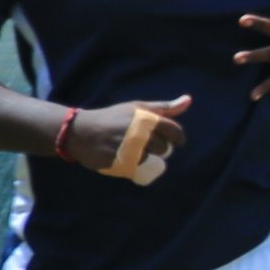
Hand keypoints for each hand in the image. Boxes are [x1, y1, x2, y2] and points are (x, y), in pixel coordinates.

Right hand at [68, 97, 189, 184]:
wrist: (81, 131)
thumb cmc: (113, 118)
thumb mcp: (137, 108)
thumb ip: (164, 107)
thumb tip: (188, 100)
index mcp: (145, 118)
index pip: (175, 131)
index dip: (177, 138)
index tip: (174, 140)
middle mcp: (139, 133)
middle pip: (164, 148)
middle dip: (159, 147)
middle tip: (145, 143)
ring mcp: (129, 149)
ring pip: (151, 159)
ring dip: (146, 157)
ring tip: (132, 149)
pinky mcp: (120, 163)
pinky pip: (137, 169)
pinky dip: (133, 165)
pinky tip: (123, 157)